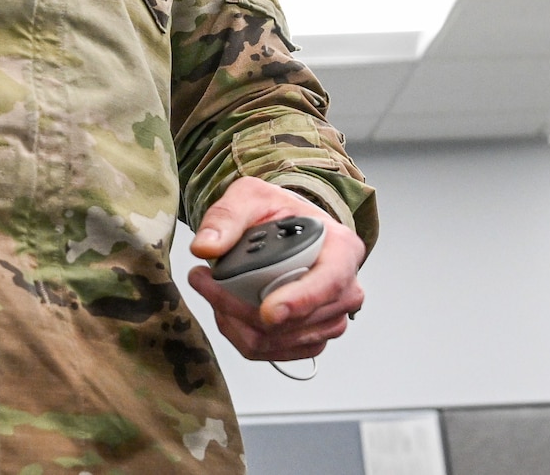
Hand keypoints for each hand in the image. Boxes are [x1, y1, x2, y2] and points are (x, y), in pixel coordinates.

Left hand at [187, 176, 365, 362]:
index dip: (300, 301)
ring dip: (237, 323)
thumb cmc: (276, 213)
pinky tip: (228, 311)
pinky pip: (274, 353)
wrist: (283, 230)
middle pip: (298, 320)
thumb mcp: (249, 196)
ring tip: (213, 291)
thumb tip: (206, 247)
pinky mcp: (311, 338)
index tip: (268, 312)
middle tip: (205, 281)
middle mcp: (344, 288)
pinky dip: (243, 336)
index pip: (330, 282)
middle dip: (243, 308)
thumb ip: (226, 217)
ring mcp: (331, 318)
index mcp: (341, 248)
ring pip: (281, 341)